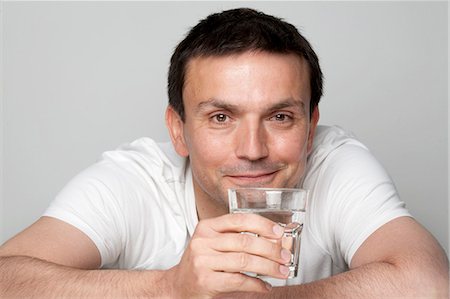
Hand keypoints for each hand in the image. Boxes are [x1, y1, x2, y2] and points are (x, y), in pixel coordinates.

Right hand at [165, 213, 290, 297]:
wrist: (178, 286)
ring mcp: (202, 260)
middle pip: (245, 241)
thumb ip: (237, 239)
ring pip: (244, 261)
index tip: (279, 232)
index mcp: (207, 227)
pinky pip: (238, 280)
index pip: (239, 219)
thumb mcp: (214, 245)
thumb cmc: (203, 264)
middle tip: (286, 257)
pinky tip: (265, 287)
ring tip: (282, 272)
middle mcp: (203, 241)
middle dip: (271, 249)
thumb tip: (274, 240)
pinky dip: (256, 284)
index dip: (262, 225)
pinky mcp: (205, 280)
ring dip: (269, 268)